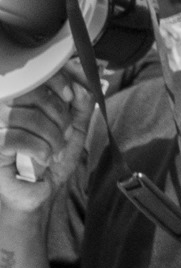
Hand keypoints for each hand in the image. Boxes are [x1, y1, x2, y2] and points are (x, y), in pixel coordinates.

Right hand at [0, 63, 92, 215]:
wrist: (39, 192)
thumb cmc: (51, 159)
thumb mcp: (73, 129)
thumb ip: (81, 105)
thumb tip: (85, 82)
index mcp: (21, 100)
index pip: (33, 75)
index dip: (56, 80)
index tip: (72, 96)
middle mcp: (3, 109)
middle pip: (31, 94)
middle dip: (58, 114)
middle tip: (64, 133)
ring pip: (26, 117)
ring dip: (51, 137)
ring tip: (54, 151)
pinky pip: (15, 138)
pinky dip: (38, 150)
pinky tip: (43, 159)